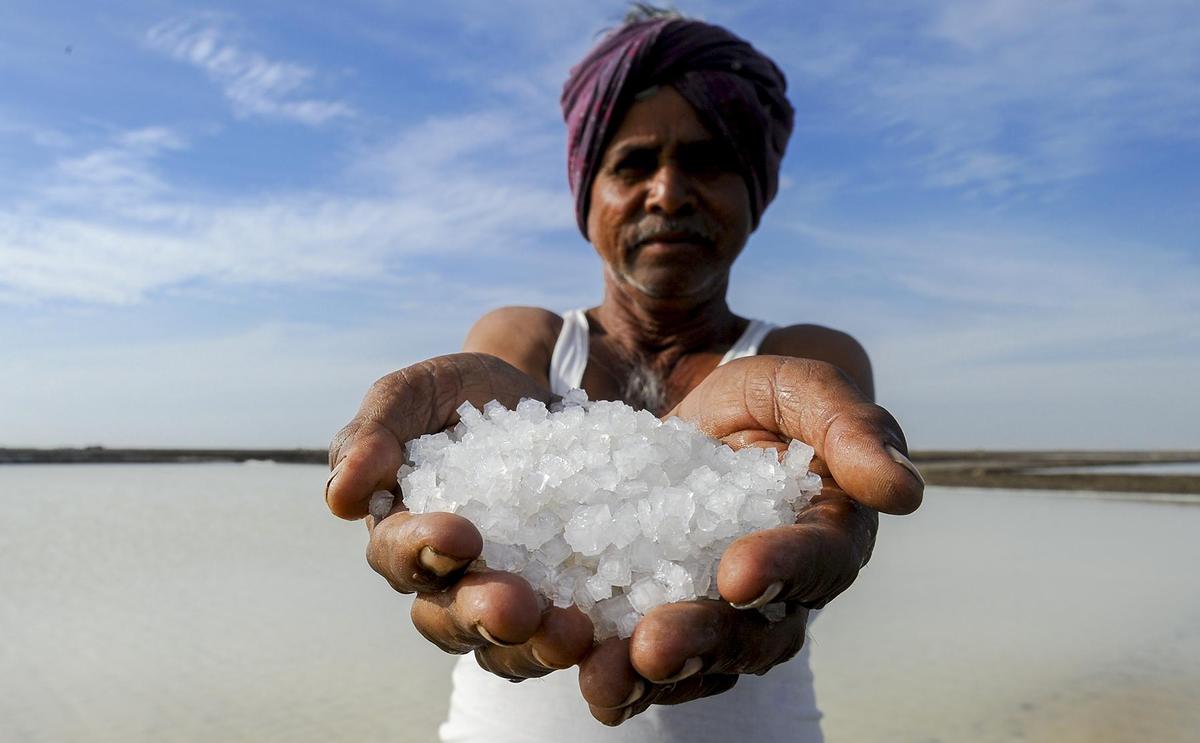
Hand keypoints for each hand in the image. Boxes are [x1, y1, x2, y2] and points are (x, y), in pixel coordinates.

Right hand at [326, 352, 593, 678]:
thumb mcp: (414, 395)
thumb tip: (341, 498)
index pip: (397, 555)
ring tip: (568, 631)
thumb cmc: (458, 393)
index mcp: (399, 532)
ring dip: (531, 643)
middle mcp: (443, 578)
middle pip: (448, 617)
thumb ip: (373, 435)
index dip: (423, 552)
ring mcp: (499, 593)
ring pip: (502, 643)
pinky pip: (557, 634)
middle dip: (480, 614)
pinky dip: (577, 637)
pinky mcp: (554, 596)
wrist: (535, 393)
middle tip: (515, 608)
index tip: (462, 535)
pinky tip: (604, 628)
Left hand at [577, 355, 918, 723]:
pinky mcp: (673, 616)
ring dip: (658, 676)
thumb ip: (851, 428)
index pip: (819, 559)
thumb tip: (903, 490)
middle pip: (757, 632)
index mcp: (830, 532)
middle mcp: (788, 590)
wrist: (703, 410)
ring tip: (609, 680)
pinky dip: (626, 677)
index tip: (739, 573)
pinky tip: (590, 681)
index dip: (784, 568)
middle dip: (706, 640)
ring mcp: (728, 614)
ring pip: (706, 661)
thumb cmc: (766, 398)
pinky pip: (657, 662)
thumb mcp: (801, 388)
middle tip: (655, 646)